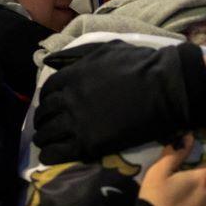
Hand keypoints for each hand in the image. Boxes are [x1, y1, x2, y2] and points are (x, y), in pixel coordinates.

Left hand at [34, 41, 205, 162]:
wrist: (162, 89)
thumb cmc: (138, 65)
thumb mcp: (103, 49)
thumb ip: (74, 55)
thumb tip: (50, 60)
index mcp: (72, 76)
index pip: (48, 90)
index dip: (47, 99)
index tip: (50, 105)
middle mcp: (69, 99)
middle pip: (45, 113)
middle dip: (43, 120)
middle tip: (45, 126)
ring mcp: (77, 121)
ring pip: (49, 134)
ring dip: (43, 138)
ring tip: (45, 143)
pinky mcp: (89, 143)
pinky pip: (59, 152)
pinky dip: (50, 155)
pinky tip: (49, 156)